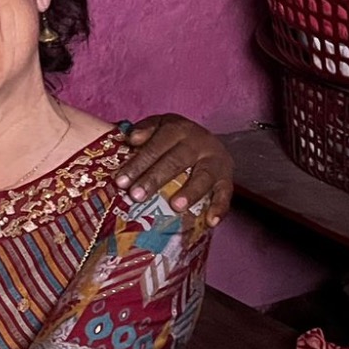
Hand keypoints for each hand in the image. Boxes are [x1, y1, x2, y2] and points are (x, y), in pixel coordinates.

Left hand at [117, 114, 233, 227]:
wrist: (207, 141)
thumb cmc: (172, 140)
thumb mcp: (159, 127)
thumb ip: (145, 130)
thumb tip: (132, 138)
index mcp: (178, 129)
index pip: (156, 146)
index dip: (138, 163)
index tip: (121, 182)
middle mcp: (199, 143)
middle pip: (176, 161)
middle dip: (155, 179)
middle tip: (137, 196)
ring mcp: (215, 161)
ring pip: (204, 176)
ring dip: (190, 192)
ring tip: (175, 206)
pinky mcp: (227, 178)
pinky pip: (226, 193)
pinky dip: (220, 207)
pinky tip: (211, 221)